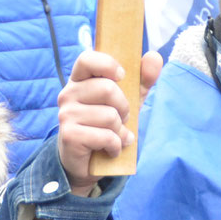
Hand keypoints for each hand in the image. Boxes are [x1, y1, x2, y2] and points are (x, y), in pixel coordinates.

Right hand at [57, 50, 162, 193]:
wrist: (90, 163)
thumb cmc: (108, 125)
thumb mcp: (129, 100)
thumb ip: (142, 79)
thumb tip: (154, 56)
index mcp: (80, 80)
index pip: (87, 59)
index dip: (107, 65)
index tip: (122, 76)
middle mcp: (68, 94)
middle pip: (107, 88)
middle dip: (124, 107)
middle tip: (122, 119)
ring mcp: (66, 115)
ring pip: (110, 116)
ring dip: (121, 131)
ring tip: (116, 136)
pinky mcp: (69, 136)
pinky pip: (106, 136)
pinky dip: (116, 145)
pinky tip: (112, 149)